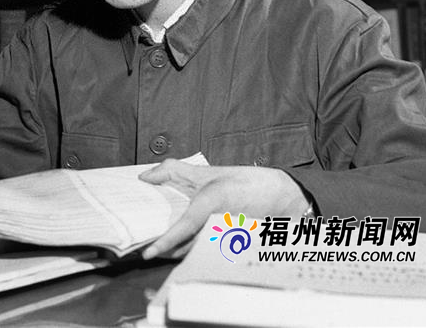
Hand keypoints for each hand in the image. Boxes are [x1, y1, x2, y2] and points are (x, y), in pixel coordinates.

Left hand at [138, 159, 307, 258]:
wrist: (280, 197)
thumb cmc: (244, 182)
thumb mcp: (207, 172)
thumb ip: (173, 171)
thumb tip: (145, 177)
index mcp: (212, 203)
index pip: (185, 227)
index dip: (166, 242)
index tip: (148, 253)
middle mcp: (219, 224)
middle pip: (184, 247)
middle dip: (164, 251)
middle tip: (145, 247)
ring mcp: (227, 239)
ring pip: (193, 254)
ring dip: (175, 253)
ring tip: (158, 248)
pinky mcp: (232, 247)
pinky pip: (205, 254)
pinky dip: (190, 252)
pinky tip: (181, 246)